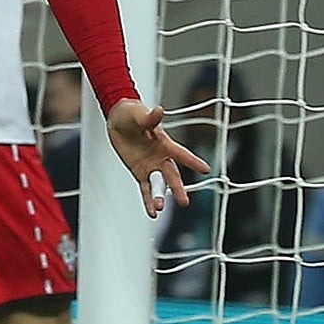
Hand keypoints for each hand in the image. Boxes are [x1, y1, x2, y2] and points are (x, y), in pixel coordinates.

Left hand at [105, 99, 209, 216]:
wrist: (118, 120)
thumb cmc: (132, 115)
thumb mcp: (139, 115)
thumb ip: (149, 118)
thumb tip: (158, 110)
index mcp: (164, 143)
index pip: (180, 153)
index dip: (192, 161)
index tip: (205, 169)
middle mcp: (161, 157)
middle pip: (172, 175)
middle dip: (178, 188)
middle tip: (184, 202)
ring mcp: (151, 166)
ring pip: (158, 185)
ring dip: (160, 197)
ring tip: (160, 208)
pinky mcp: (139, 172)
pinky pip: (145, 189)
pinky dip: (148, 200)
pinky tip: (153, 213)